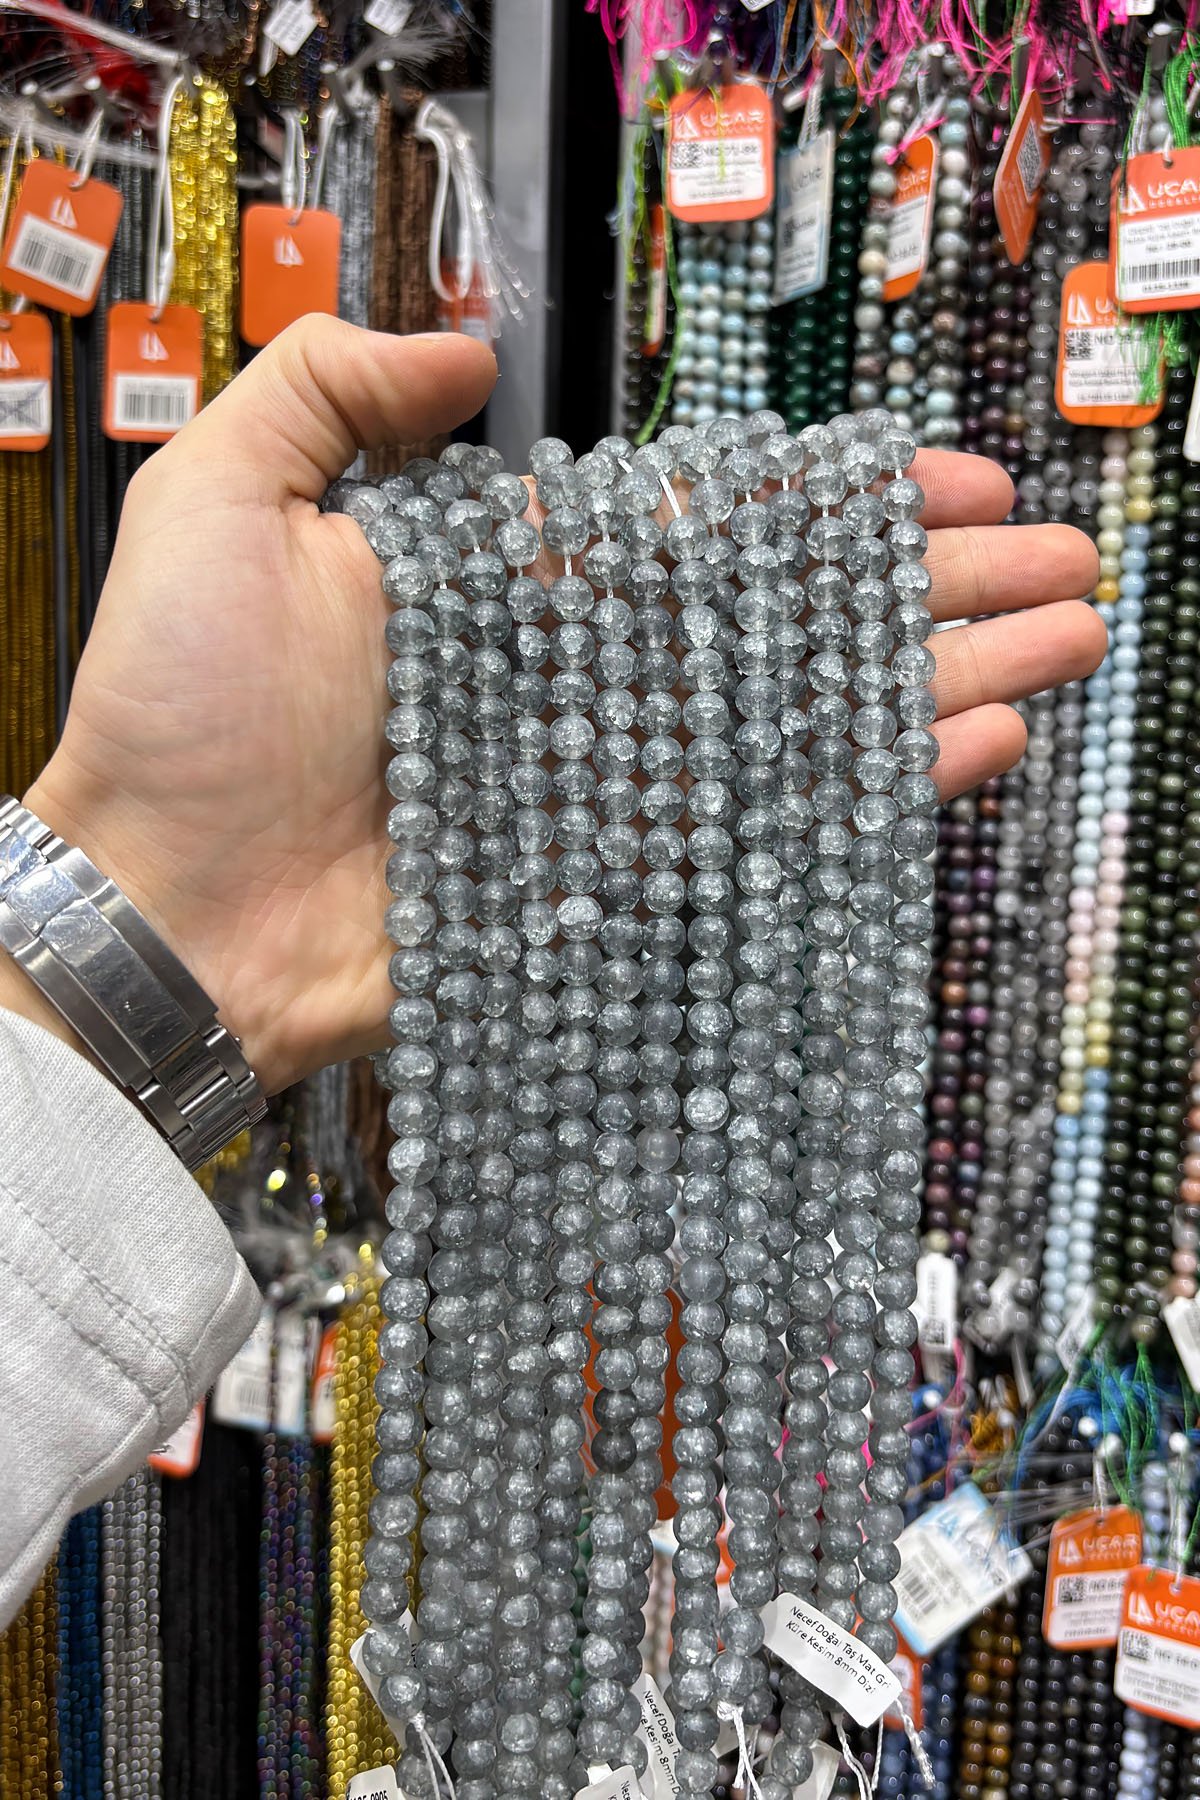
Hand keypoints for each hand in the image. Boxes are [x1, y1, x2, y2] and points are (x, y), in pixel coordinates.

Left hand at [23, 319, 1102, 1093]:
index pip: (715, 526)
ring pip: (809, 718)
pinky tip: (977, 740)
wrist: (159, 904)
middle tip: (1060, 563)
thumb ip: (330, 390)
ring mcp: (614, 785)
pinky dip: (879, 785)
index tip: (941, 480)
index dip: (834, 502)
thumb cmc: (178, 709)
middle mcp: (587, 680)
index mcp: (519, 585)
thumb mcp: (221, 499)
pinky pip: (772, 824)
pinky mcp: (620, 881)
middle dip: (933, 589)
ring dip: (946, 676)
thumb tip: (472, 347)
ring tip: (1068, 638)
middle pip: (793, 620)